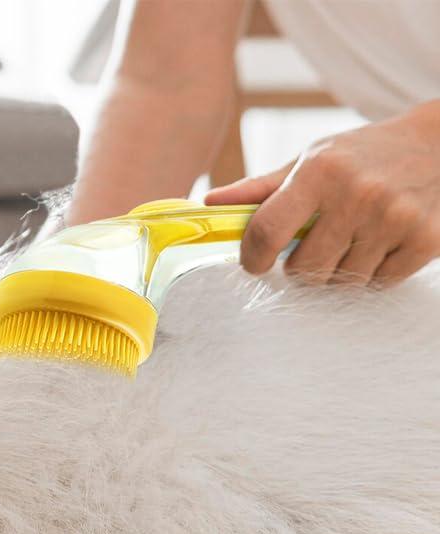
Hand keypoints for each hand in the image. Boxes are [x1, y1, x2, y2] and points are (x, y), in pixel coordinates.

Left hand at [205, 100, 439, 285]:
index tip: (256, 263)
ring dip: (340, 269)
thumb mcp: (311, 160)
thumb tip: (209, 203)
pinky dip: (374, 272)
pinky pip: (377, 284)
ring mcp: (394, 218)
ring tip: (355, 237)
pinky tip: (383, 242)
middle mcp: (357, 193)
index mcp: (320, 171)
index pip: (266, 232)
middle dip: (304, 265)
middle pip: (304, 270)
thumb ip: (259, 189)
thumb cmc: (363, 155)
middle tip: (320, 242)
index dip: (253, 258)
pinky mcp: (425, 240)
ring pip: (340, 282)